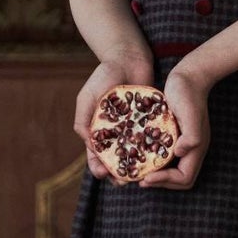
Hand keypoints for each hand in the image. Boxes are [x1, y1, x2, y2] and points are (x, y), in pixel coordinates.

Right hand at [75, 52, 155, 183]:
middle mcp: (117, 132)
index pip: (97, 155)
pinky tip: (155, 157)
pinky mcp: (150, 121)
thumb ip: (83, 120)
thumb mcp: (87, 97)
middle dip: (119, 173)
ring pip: (135, 153)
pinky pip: (151, 138)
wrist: (128, 57)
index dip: (98, 167)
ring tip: (140, 175)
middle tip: (124, 180)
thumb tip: (90, 146)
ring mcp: (134, 128)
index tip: (103, 173)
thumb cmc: (104, 76)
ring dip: (136, 166)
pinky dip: (152, 149)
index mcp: (99, 130)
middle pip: (117, 160)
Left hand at [137, 61, 210, 189]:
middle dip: (160, 182)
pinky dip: (153, 160)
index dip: (166, 181)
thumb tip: (181, 152)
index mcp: (197, 148)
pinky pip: (164, 155)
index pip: (185, 178)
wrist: (189, 75)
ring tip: (137, 171)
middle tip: (139, 179)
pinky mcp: (174, 135)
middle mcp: (191, 149)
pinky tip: (137, 154)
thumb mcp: (190, 113)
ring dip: (155, 174)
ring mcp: (183, 143)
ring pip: (171, 169)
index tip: (147, 177)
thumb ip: (192, 136)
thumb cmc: (188, 94)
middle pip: (179, 179)